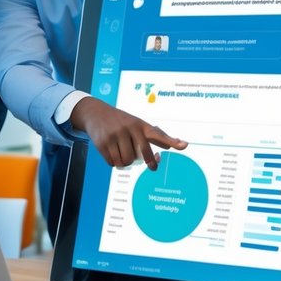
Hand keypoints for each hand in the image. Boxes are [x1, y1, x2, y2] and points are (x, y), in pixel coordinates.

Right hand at [70, 97, 188, 169]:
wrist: (95, 113)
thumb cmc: (122, 121)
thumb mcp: (138, 124)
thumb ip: (156, 135)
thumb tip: (175, 145)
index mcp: (140, 125)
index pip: (157, 134)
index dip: (171, 140)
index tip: (184, 145)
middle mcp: (129, 128)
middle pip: (142, 155)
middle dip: (149, 161)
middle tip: (153, 167)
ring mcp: (115, 135)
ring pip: (126, 161)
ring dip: (126, 162)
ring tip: (123, 154)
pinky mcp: (103, 142)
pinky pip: (113, 162)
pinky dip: (114, 162)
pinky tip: (112, 154)